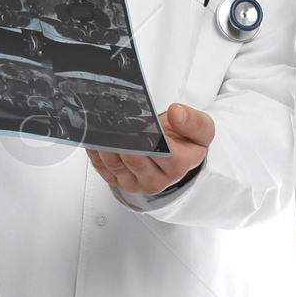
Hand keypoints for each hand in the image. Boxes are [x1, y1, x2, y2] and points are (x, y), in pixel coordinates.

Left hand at [88, 103, 214, 194]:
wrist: (178, 155)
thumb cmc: (186, 142)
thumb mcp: (202, 130)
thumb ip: (193, 121)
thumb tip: (176, 113)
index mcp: (177, 167)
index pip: (162, 153)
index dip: (149, 137)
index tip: (141, 121)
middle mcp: (156, 180)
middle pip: (134, 158)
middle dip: (123, 137)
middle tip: (113, 117)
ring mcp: (135, 183)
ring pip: (115, 163)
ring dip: (105, 143)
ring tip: (100, 123)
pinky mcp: (118, 181)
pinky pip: (102, 167)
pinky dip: (95, 151)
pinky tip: (93, 136)